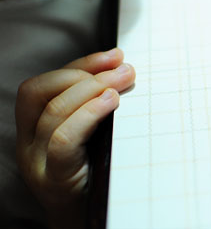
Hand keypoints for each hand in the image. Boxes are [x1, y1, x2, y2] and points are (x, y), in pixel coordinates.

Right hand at [15, 48, 134, 227]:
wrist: (88, 223)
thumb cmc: (96, 175)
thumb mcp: (92, 136)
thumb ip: (98, 107)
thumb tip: (125, 70)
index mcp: (34, 128)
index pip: (46, 84)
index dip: (80, 64)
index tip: (115, 55)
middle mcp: (28, 143)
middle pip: (40, 91)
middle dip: (86, 72)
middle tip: (125, 69)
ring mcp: (37, 162)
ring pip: (53, 112)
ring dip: (93, 88)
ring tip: (124, 80)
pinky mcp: (54, 180)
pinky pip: (63, 141)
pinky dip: (88, 114)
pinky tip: (111, 102)